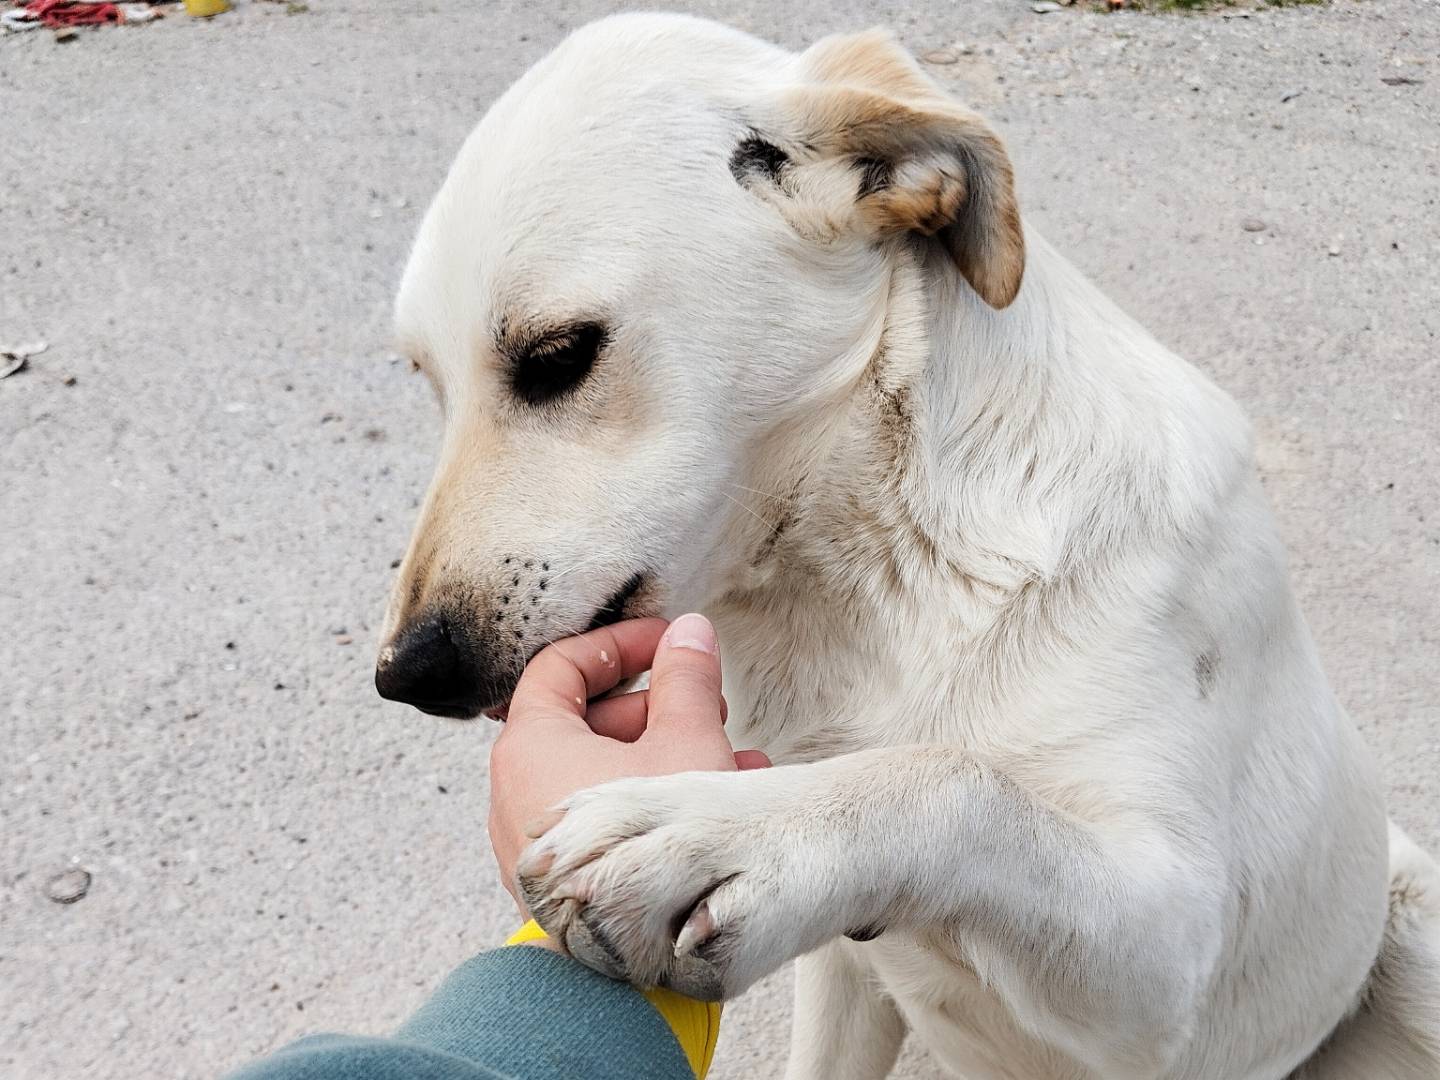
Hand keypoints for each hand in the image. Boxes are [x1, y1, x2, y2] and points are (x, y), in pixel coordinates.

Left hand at [488, 614, 768, 914]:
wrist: (633, 972)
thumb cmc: (652, 855)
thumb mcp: (686, 748)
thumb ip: (687, 681)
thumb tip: (690, 633)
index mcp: (529, 748)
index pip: (561, 665)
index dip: (620, 644)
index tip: (667, 642)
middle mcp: (513, 793)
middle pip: (583, 719)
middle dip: (655, 707)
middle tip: (706, 704)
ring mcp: (531, 841)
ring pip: (598, 773)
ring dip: (662, 755)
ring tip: (729, 759)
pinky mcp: (555, 881)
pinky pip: (597, 819)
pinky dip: (645, 800)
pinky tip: (713, 807)